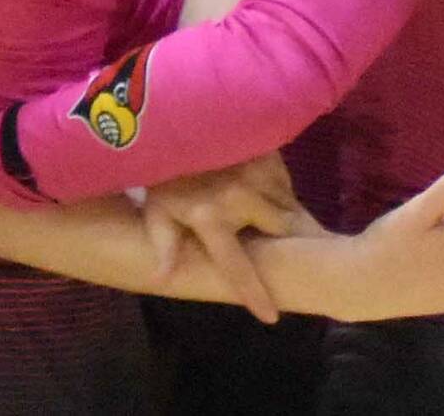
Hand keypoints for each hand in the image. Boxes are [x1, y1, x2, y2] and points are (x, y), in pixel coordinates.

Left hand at [142, 152, 322, 323]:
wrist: (173, 124)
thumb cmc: (163, 173)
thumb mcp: (156, 210)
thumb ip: (164, 244)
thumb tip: (162, 279)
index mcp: (211, 218)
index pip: (237, 266)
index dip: (255, 293)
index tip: (272, 317)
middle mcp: (240, 196)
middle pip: (279, 231)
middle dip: (283, 241)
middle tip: (285, 246)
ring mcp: (256, 171)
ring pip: (286, 205)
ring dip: (284, 215)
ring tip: (271, 217)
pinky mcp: (265, 152)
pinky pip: (284, 181)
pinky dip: (279, 190)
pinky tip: (264, 190)